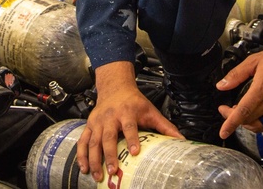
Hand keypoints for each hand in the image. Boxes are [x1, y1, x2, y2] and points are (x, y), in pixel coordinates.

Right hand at [77, 61, 181, 181]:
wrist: (115, 88)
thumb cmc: (134, 102)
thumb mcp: (150, 111)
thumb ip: (165, 126)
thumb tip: (181, 140)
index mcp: (127, 112)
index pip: (130, 126)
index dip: (132, 138)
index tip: (135, 151)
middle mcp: (110, 117)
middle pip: (108, 137)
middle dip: (110, 155)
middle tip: (113, 171)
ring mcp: (98, 122)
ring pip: (93, 142)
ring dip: (94, 159)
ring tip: (98, 175)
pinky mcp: (90, 126)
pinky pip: (83, 141)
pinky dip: (81, 155)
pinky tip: (84, 168)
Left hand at [216, 41, 262, 138]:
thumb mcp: (255, 60)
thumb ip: (237, 74)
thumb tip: (222, 85)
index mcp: (262, 89)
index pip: (243, 112)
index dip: (230, 123)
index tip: (223, 131)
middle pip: (249, 121)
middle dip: (235, 119)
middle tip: (228, 109)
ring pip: (260, 128)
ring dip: (248, 124)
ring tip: (243, 113)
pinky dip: (262, 126)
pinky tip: (258, 116)